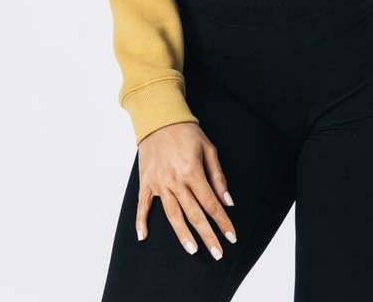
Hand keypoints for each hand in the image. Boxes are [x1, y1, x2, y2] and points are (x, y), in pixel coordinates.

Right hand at [135, 121, 236, 259]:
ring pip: (172, 215)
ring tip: (193, 250)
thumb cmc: (187, 132)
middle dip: (207, 235)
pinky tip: (143, 237)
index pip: (211, 204)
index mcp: (192, 172)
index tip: (231, 237)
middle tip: (217, 253)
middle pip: (194, 214)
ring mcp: (159, 183)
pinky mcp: (146, 182)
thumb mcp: (209, 148)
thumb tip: (227, 201)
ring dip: (183, 235)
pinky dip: (141, 222)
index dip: (222, 222)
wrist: (160, 118)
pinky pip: (143, 205)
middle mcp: (175, 181)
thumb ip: (218, 176)